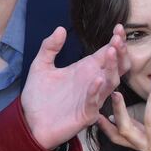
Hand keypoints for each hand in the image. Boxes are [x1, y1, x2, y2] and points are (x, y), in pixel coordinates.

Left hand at [21, 25, 128, 149]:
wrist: (29, 123)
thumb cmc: (39, 97)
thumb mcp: (41, 67)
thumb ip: (49, 47)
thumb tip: (61, 29)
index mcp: (87, 69)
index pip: (108, 53)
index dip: (116, 41)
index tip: (118, 27)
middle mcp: (94, 82)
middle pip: (117, 66)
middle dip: (121, 52)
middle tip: (118, 39)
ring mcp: (93, 98)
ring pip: (112, 82)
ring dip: (113, 67)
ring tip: (111, 52)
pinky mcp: (86, 113)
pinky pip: (95, 101)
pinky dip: (97, 90)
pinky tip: (97, 79)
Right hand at [97, 78, 150, 150]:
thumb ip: (142, 132)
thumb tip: (122, 118)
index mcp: (141, 146)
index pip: (116, 138)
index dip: (103, 126)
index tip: (93, 111)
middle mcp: (147, 148)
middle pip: (125, 129)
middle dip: (119, 110)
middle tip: (116, 92)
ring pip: (149, 121)